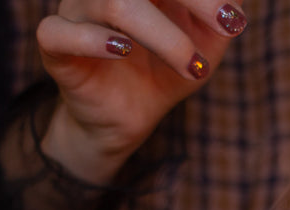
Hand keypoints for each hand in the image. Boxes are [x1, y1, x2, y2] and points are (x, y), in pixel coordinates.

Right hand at [36, 0, 246, 181]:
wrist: (131, 118)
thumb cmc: (166, 70)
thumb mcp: (205, 43)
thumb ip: (222, 13)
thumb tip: (234, 5)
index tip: (234, 20)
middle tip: (226, 25)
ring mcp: (76, 10)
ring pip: (113, 3)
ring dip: (163, 36)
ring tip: (193, 66)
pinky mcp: (54, 46)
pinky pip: (57, 32)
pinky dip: (92, 39)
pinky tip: (122, 51)